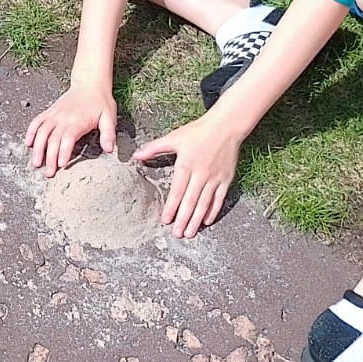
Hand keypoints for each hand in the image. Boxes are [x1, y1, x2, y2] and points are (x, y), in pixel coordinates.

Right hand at [25, 83, 117, 175]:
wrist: (90, 83)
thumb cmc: (100, 101)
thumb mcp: (109, 116)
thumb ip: (108, 133)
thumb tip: (109, 149)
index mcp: (78, 121)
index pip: (67, 138)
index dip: (63, 151)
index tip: (61, 164)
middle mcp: (63, 118)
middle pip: (52, 139)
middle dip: (49, 157)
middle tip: (49, 172)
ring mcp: (55, 114)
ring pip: (41, 132)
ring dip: (37, 148)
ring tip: (36, 163)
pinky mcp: (49, 112)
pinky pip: (37, 122)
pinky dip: (31, 132)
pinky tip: (28, 143)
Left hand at [134, 114, 242, 238]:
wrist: (225, 127)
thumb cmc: (198, 132)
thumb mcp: (174, 138)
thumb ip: (154, 148)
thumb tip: (136, 156)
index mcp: (186, 165)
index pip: (177, 191)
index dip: (171, 207)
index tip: (165, 220)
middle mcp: (201, 174)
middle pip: (191, 201)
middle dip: (183, 219)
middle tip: (177, 234)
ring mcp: (214, 178)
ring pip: (204, 203)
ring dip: (197, 220)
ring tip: (190, 232)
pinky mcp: (226, 179)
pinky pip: (219, 198)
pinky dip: (213, 211)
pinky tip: (207, 221)